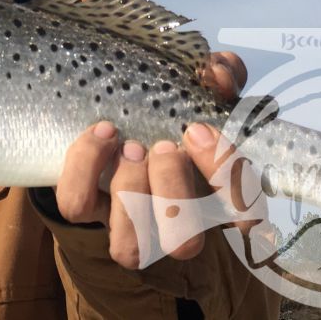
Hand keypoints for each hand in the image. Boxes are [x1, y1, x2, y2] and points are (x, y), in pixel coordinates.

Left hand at [54, 52, 248, 268]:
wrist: (122, 110)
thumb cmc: (175, 106)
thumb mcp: (203, 85)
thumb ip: (220, 74)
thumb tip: (216, 74)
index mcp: (219, 198)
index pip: (244, 216)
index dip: (222, 178)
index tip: (197, 130)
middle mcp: (176, 225)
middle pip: (183, 242)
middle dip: (171, 191)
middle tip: (161, 146)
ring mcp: (129, 223)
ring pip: (130, 246)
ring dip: (130, 192)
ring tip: (129, 146)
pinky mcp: (86, 207)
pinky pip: (77, 205)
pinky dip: (85, 167)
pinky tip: (101, 133)